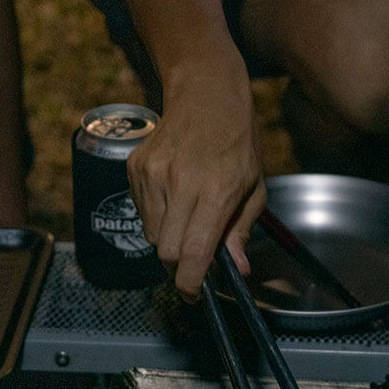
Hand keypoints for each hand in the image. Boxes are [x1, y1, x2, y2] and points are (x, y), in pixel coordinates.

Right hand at [126, 57, 266, 300]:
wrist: (205, 94)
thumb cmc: (237, 142)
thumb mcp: (253, 187)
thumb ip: (241, 231)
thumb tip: (236, 270)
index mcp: (216, 190)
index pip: (193, 251)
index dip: (190, 282)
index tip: (194, 294)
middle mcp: (180, 182)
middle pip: (165, 251)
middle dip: (178, 267)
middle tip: (192, 263)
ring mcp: (153, 173)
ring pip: (151, 235)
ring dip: (167, 240)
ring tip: (188, 219)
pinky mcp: (135, 167)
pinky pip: (141, 212)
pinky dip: (156, 217)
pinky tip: (174, 198)